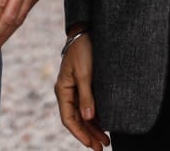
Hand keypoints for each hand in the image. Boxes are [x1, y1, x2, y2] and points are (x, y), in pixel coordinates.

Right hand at [54, 33, 109, 149]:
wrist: (86, 31)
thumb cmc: (83, 50)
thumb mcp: (85, 73)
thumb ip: (87, 96)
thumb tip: (89, 118)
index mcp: (63, 90)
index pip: (69, 119)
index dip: (80, 133)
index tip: (91, 144)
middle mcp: (68, 92)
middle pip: (77, 120)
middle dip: (89, 135)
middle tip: (102, 148)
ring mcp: (77, 89)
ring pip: (84, 115)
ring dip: (94, 128)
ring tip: (106, 141)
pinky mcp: (86, 85)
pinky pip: (89, 106)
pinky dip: (97, 117)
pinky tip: (105, 125)